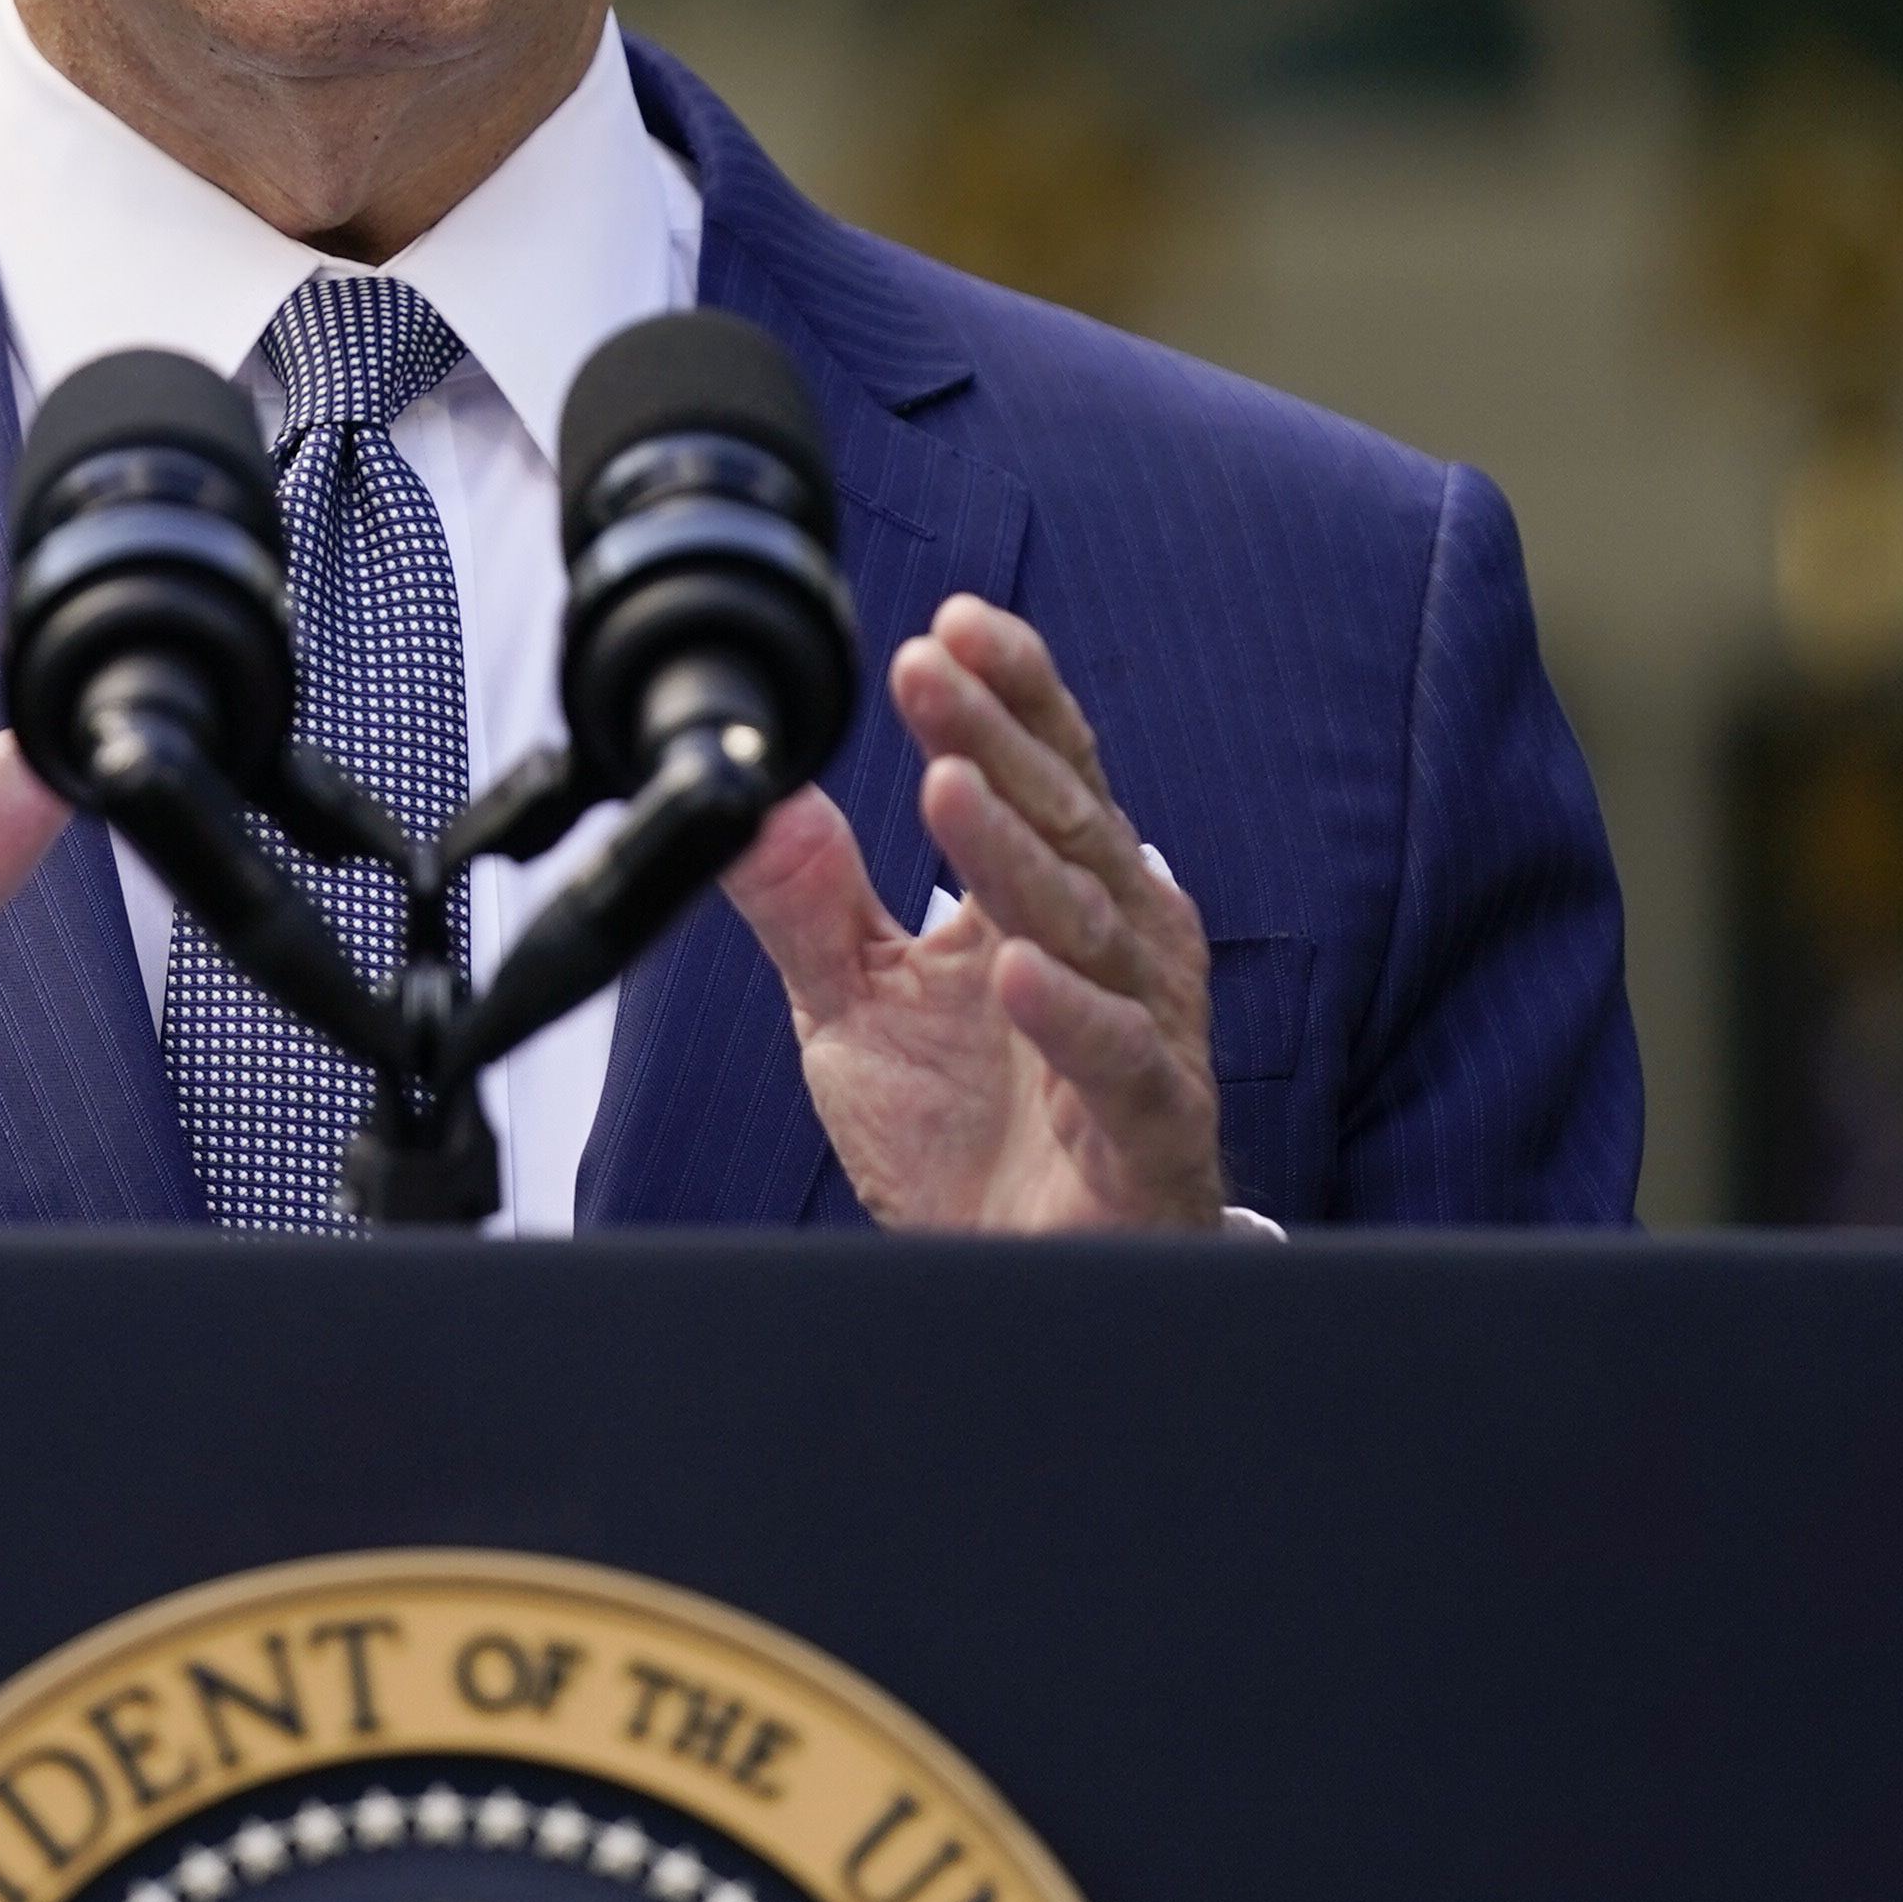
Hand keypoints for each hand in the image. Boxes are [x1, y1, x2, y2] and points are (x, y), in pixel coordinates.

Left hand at [724, 595, 1228, 1231]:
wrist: (1017, 1276)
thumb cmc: (966, 1135)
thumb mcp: (857, 1004)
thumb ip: (811, 901)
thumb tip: (753, 793)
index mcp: (1061, 895)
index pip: (1047, 768)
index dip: (1008, 694)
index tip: (948, 625)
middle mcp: (1117, 944)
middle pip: (1065, 821)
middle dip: (995, 741)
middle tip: (928, 669)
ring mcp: (1143, 1030)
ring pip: (1088, 925)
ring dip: (1015, 854)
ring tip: (947, 787)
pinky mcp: (1150, 1127)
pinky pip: (1120, 1060)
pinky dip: (1070, 1014)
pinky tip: (1017, 969)